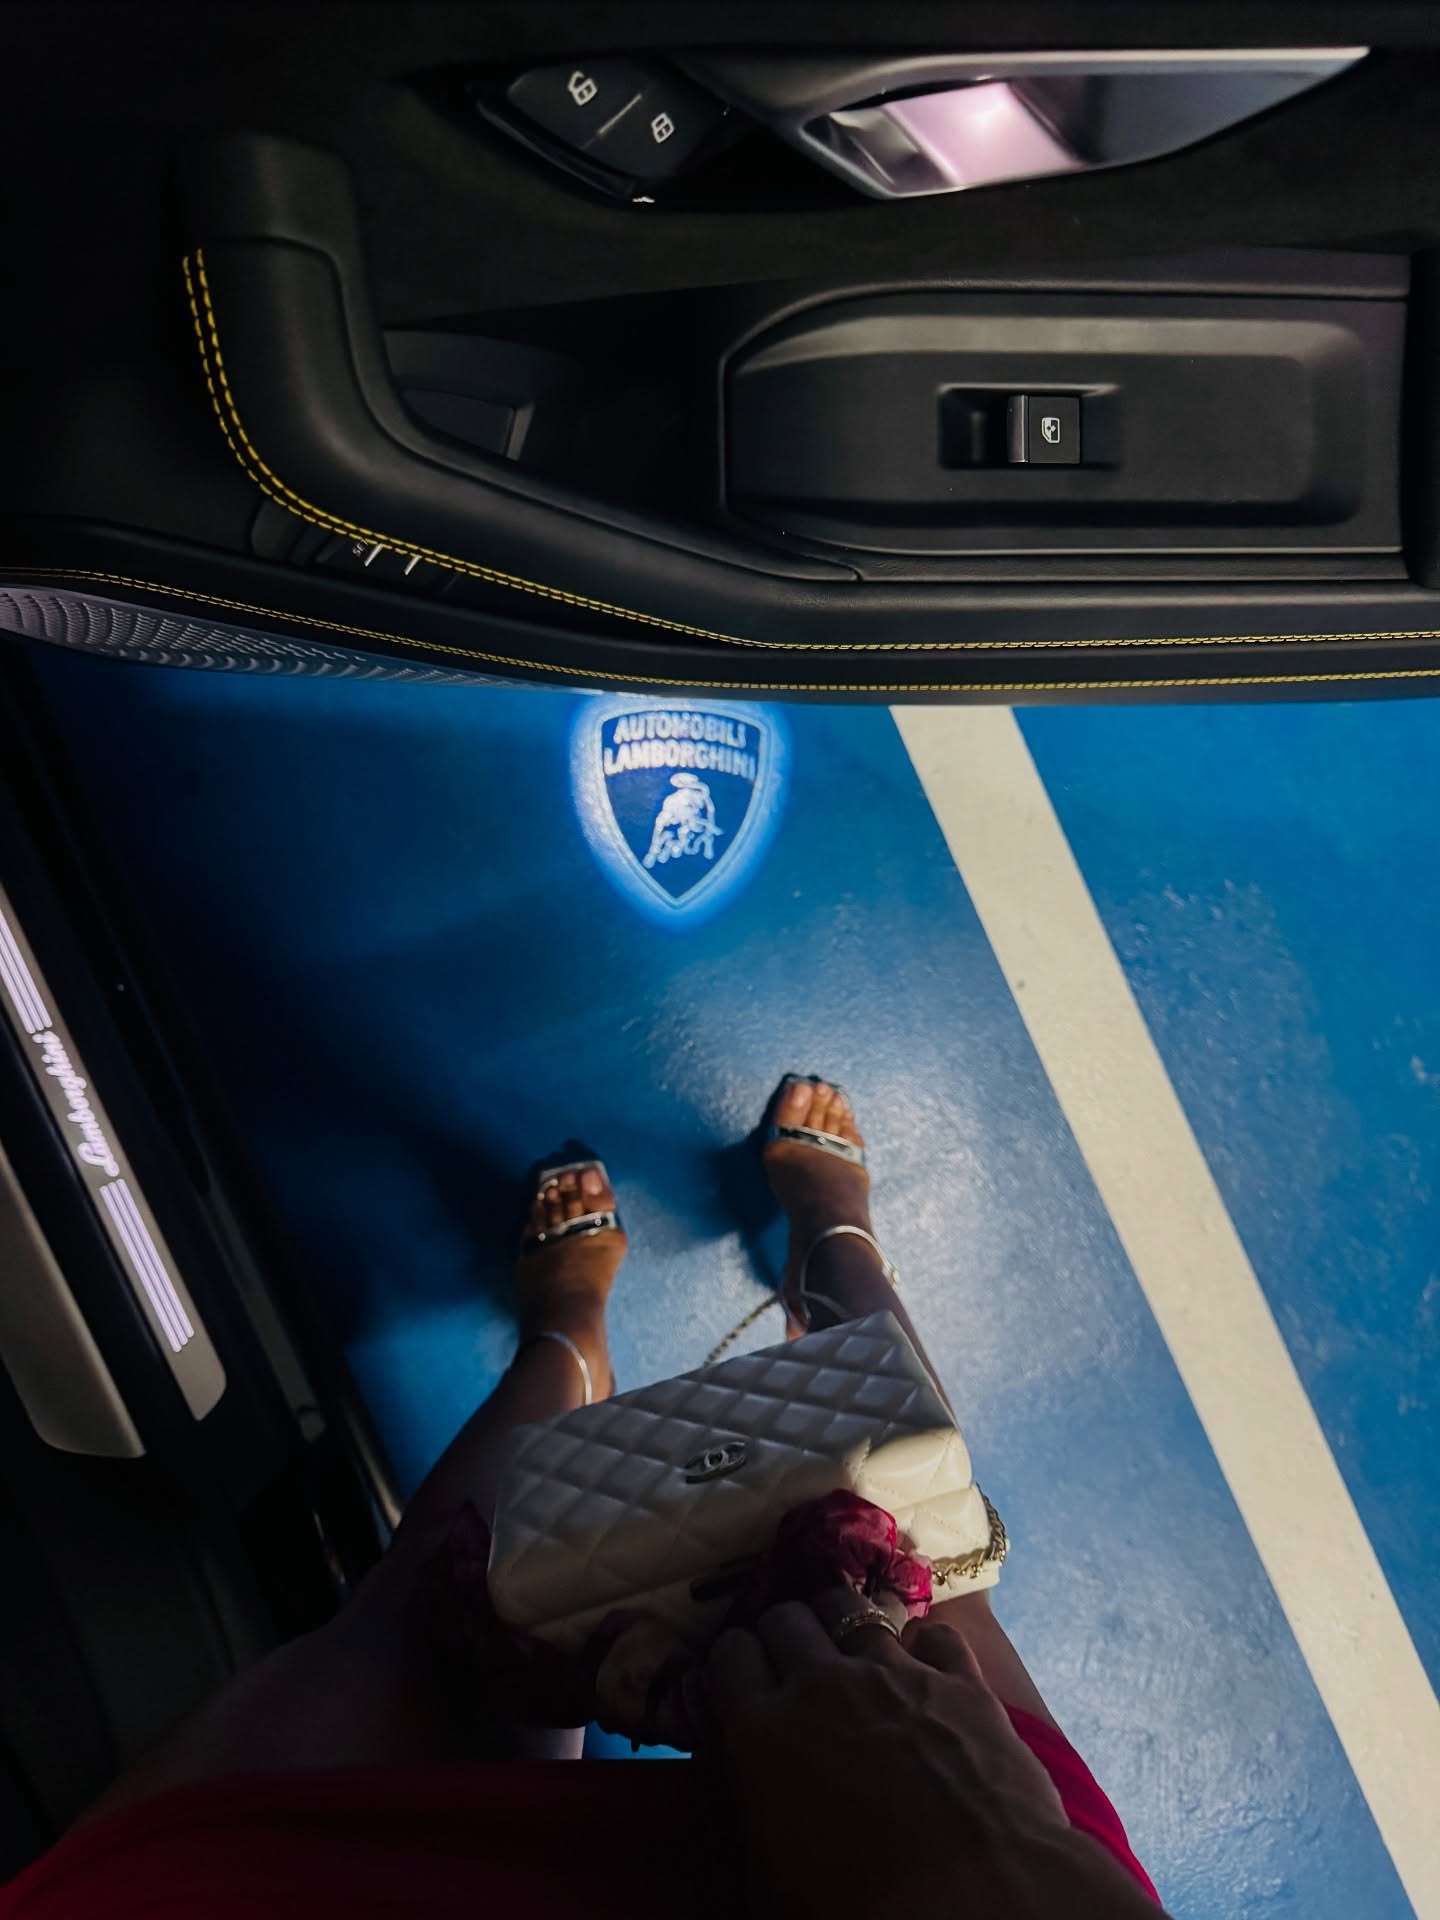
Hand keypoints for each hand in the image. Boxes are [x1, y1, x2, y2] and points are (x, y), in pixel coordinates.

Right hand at [707, 1597, 1165, 1919]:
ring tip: (850, 1649)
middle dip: (783, 1634)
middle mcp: (824, 1683)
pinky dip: (924, 1648)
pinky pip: (933, 1635)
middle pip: (786, 1617)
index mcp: (765, 1731)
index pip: (728, 1655)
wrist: (976, 1898)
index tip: (742, 1683)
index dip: (732, 1664)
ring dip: (844, 1624)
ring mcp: (895, 1672)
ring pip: (852, 1608)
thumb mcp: (772, 1878)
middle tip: (793, 1665)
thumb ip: (753, 1810)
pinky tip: (925, 1670)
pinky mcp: (960, 1679)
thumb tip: (751, 1784)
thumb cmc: (859, 1906)